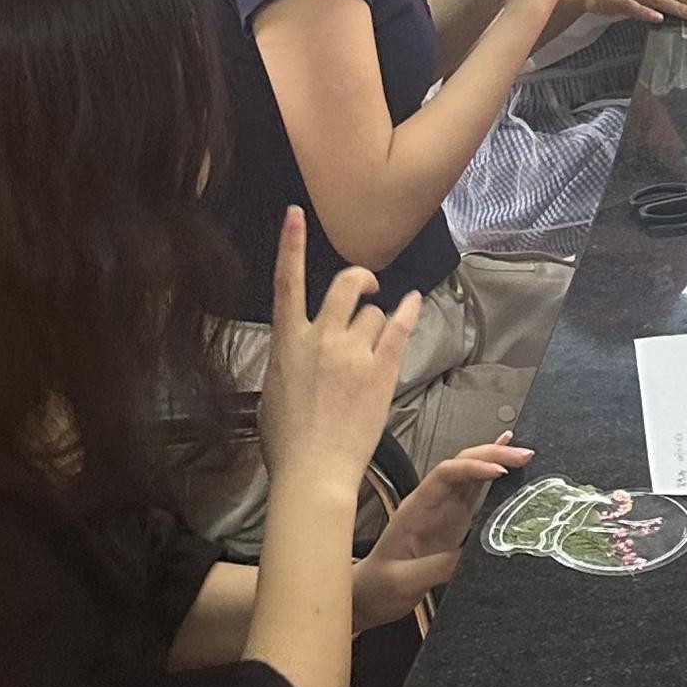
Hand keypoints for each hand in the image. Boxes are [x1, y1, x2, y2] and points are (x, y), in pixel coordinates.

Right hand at [257, 208, 421, 503]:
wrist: (313, 473)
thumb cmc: (287, 442)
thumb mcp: (273, 392)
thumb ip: (290, 360)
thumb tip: (299, 349)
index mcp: (287, 343)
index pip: (286, 281)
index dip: (291, 243)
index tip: (295, 213)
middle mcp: (320, 338)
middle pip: (345, 284)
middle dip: (359, 280)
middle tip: (366, 287)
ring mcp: (353, 352)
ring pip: (374, 313)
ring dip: (376, 322)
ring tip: (371, 349)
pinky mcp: (381, 369)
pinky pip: (400, 327)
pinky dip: (408, 311)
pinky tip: (413, 302)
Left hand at [351, 436, 530, 630]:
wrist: (367, 597)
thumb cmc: (379, 587)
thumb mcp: (405, 581)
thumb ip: (438, 566)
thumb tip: (475, 555)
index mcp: (415, 509)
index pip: (445, 475)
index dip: (472, 468)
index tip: (499, 471)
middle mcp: (431, 503)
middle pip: (461, 466)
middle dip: (491, 454)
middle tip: (523, 454)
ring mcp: (442, 511)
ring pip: (471, 475)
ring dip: (496, 460)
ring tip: (523, 453)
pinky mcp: (452, 523)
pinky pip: (475, 494)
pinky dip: (492, 478)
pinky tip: (507, 467)